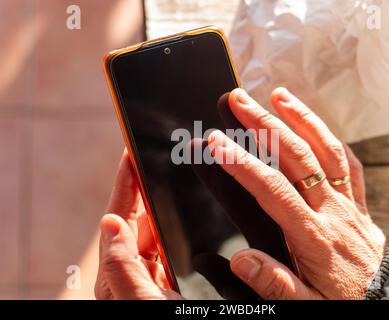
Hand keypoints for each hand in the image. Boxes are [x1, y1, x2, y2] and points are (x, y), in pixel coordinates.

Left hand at [94, 150, 180, 299]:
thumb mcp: (138, 300)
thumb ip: (122, 266)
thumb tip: (110, 221)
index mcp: (116, 273)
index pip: (118, 218)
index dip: (125, 185)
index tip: (129, 154)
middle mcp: (129, 271)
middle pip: (135, 219)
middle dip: (141, 187)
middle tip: (147, 155)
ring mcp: (148, 275)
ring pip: (153, 231)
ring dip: (157, 205)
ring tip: (164, 177)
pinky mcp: (165, 280)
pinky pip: (167, 245)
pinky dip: (172, 227)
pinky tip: (178, 216)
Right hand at [208, 88, 385, 299]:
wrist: (387, 301)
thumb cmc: (344, 302)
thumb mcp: (306, 305)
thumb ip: (274, 283)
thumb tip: (239, 259)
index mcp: (313, 236)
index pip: (273, 190)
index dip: (243, 163)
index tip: (218, 142)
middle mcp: (331, 210)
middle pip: (296, 157)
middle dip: (265, 125)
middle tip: (238, 101)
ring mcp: (348, 201)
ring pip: (324, 150)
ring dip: (300, 118)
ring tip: (277, 94)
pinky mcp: (358, 200)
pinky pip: (349, 162)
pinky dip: (331, 138)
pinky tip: (314, 123)